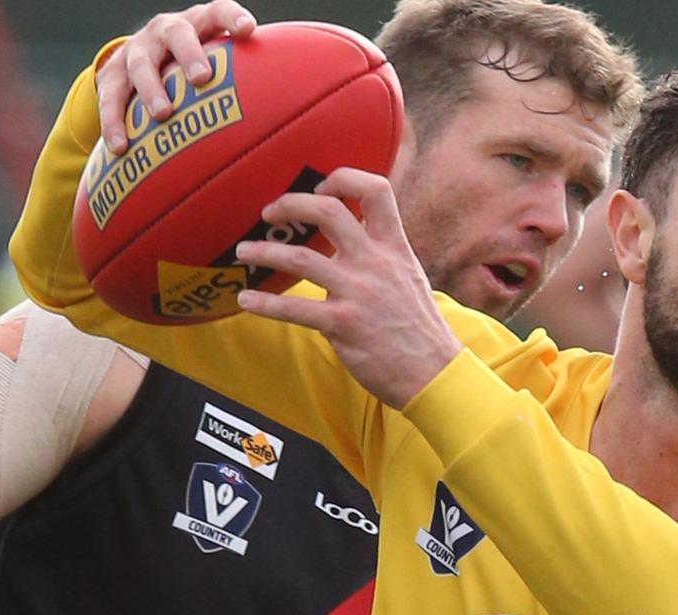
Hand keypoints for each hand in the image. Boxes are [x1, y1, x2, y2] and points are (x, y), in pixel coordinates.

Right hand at [97, 0, 256, 153]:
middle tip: (202, 78)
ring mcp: (136, 51)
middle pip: (177, 34)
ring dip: (152, 89)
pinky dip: (114, 123)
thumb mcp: (212, 61)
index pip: (218, 11)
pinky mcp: (111, 75)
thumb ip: (240, 77)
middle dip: (190, 54)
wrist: (135, 63)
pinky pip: (110, 99)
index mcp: (197, 23)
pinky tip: (121, 147)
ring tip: (163, 115)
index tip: (248, 30)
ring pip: (141, 65)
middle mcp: (165, 31)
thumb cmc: (190, 69)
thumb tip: (281, 115)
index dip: (232, 17)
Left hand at [236, 168, 462, 408]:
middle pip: (329, 211)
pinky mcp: (342, 324)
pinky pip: (294, 309)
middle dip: (291, 204)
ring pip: (301, 258)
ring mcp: (358, 292)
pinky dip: (264, 304)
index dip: (343, 179)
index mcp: (394, 247)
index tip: (320, 188)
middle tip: (269, 212)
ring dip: (264, 251)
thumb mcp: (409, 276)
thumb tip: (354, 237)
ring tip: (243, 252)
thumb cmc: (418, 328)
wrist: (434, 372)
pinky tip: (245, 301)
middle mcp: (375, 262)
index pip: (376, 190)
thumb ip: (381, 254)